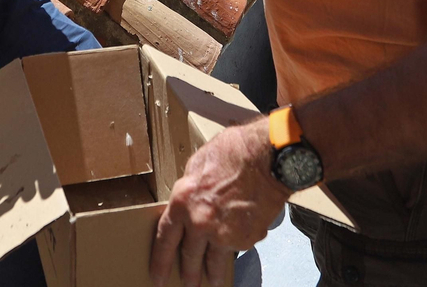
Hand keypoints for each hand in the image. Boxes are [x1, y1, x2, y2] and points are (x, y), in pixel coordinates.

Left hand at [150, 120, 288, 286]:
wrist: (268, 158)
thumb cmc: (234, 153)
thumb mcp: (197, 165)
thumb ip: (190, 191)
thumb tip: (189, 204)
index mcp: (182, 203)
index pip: (165, 240)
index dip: (160, 262)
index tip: (157, 276)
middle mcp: (200, 224)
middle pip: (190, 258)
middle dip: (188, 274)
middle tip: (188, 285)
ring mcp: (225, 235)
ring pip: (215, 262)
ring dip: (213, 275)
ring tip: (213, 282)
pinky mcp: (247, 239)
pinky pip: (239, 247)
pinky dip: (239, 246)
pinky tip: (241, 241)